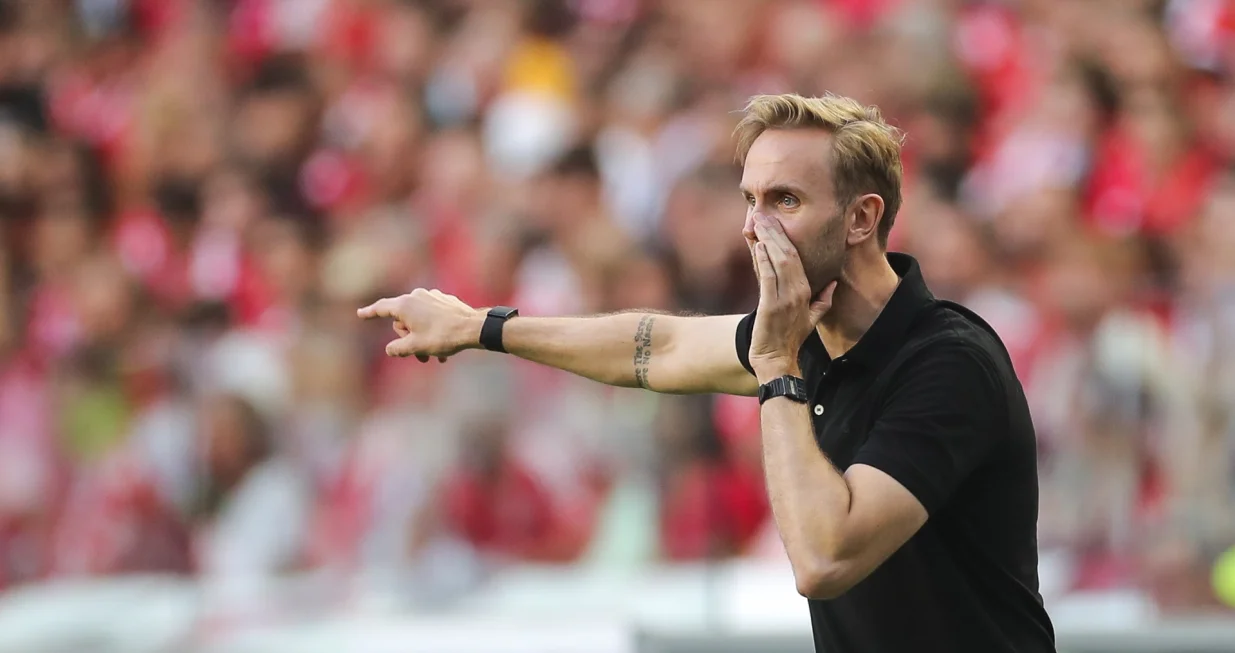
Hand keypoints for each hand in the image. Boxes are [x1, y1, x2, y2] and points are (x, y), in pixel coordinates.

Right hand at [357, 289, 484, 361]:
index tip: (360, 314)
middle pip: (403, 320)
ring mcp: (432, 296)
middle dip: (408, 339)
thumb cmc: (443, 336)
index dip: (370, 313)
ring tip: (435, 358)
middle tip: (421, 357)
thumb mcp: (415, 347)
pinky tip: (444, 346)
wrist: (473, 328)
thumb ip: (397, 348)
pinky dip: (433, 331)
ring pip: (419, 320)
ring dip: (422, 339)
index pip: (382, 308)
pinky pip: (432, 316)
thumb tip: (390, 350)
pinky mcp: (445, 301)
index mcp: (405, 305)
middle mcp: (417, 296)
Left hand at [748, 214, 836, 381]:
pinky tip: (756, 244)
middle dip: (775, 232)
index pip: (797, 257)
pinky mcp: (770, 306)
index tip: (774, 220)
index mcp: (807, 291)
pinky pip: (767, 277)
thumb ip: (823, 300)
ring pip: (778, 261)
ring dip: (766, 239)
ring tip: (756, 222)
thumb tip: (832, 284)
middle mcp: (799, 291)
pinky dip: (762, 259)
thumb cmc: (792, 338)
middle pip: (788, 254)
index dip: (785, 237)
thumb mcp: (812, 318)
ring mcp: (786, 298)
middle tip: (762, 213)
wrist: (777, 360)